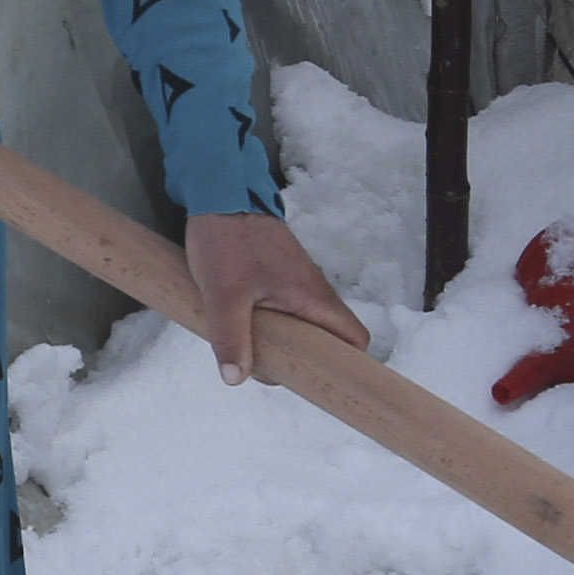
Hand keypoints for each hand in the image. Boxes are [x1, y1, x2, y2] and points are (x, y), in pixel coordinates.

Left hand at [185, 209, 364, 382]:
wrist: (219, 195)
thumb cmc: (228, 242)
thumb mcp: (223, 297)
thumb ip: (230, 339)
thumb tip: (236, 380)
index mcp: (313, 298)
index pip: (354, 338)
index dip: (345, 364)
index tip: (317, 379)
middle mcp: (313, 292)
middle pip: (326, 340)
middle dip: (300, 360)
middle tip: (265, 366)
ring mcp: (298, 284)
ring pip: (302, 326)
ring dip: (281, 342)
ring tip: (246, 346)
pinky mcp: (280, 277)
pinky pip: (286, 311)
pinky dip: (270, 324)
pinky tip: (239, 326)